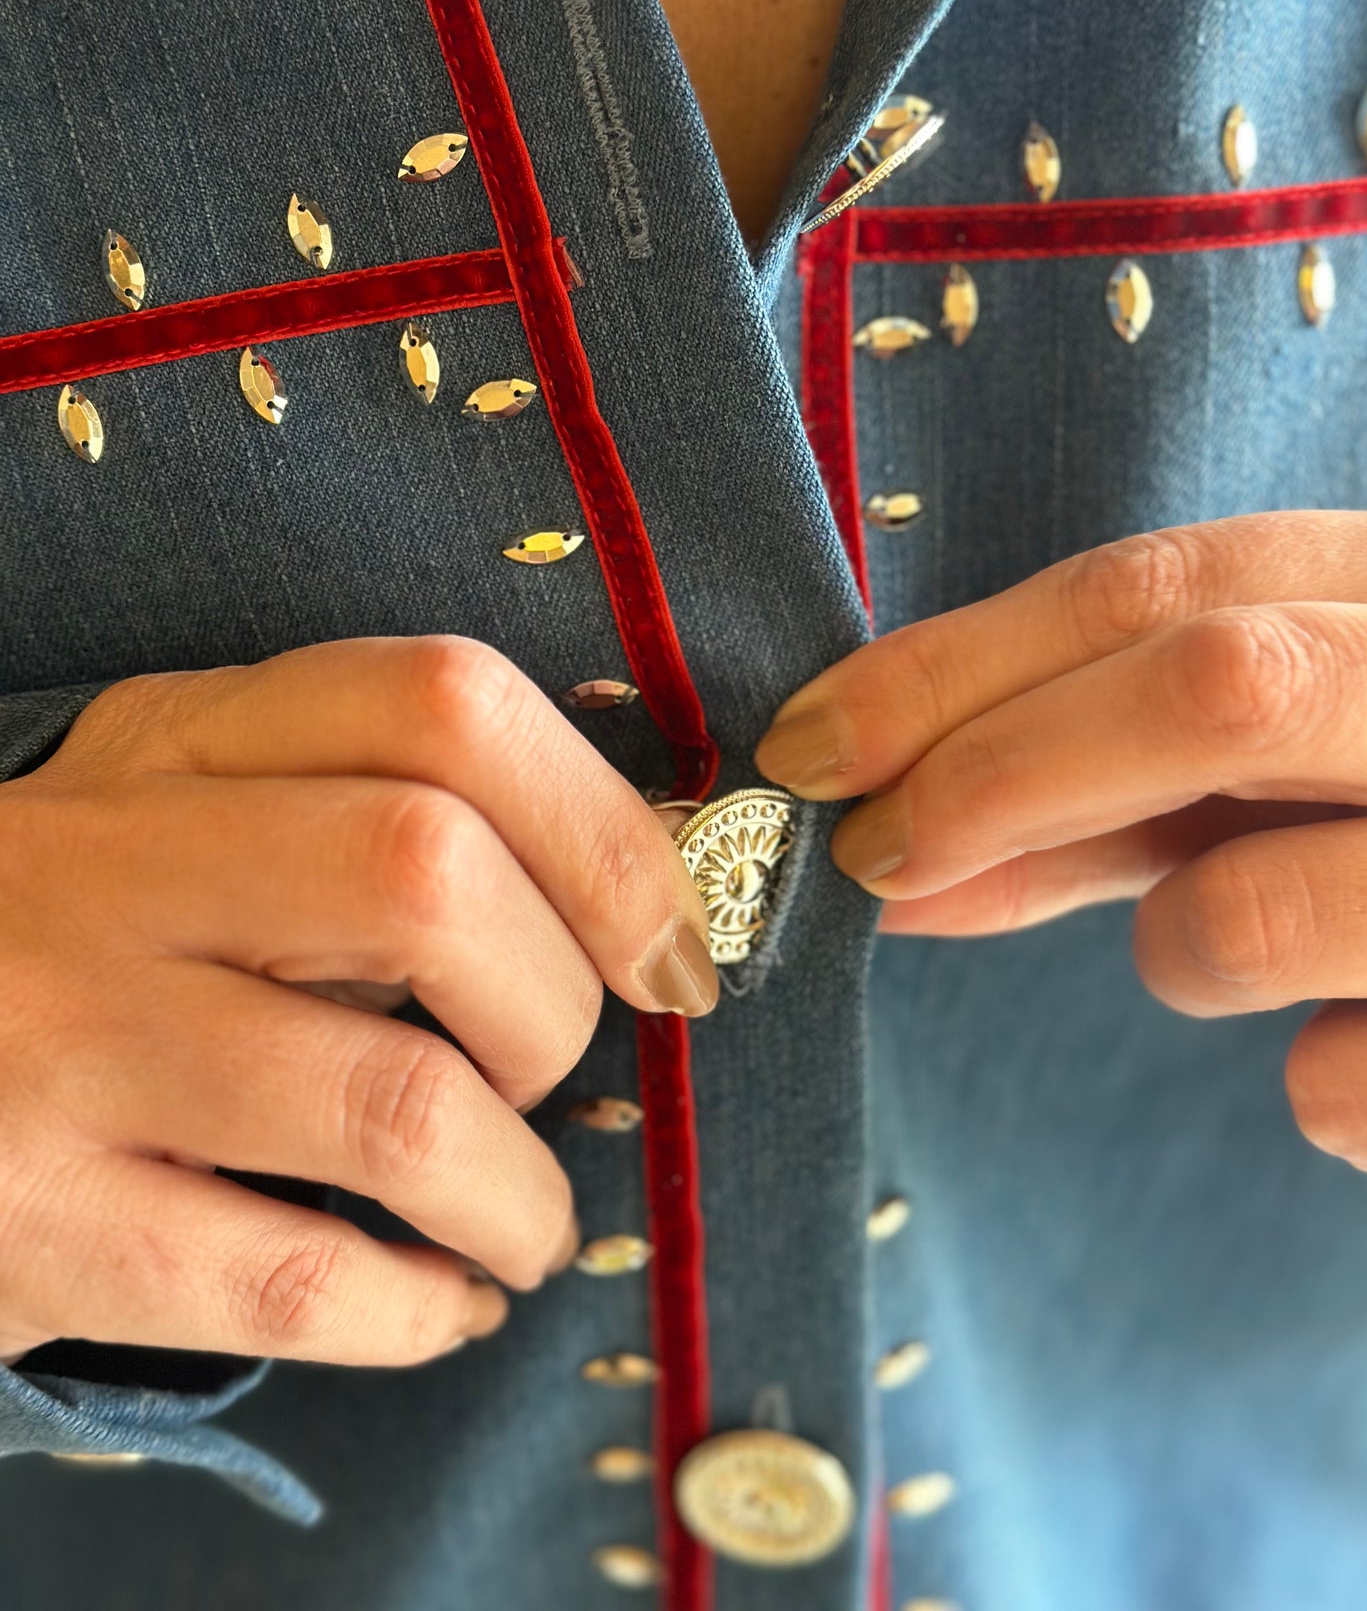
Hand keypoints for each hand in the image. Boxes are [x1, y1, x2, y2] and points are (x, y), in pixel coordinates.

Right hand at [0, 637, 713, 1364]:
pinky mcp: (28, 1226)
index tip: (663, 938)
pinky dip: (424, 1306)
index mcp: (175, 742)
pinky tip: (444, 1297)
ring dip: (515, 1191)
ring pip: (393, 1104)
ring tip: (517, 1218)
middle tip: (549, 1071)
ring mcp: (56, 1044)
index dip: (601, 824)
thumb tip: (642, 893)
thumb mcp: (180, 812)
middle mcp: (106, 865)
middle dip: (555, 1004)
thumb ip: (363, 807)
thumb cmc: (70, 936)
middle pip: (430, 875)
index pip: (436, 701)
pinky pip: (301, 1279)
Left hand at [757, 507, 1366, 1174]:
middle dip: (1004, 771)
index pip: (1171, 579)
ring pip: (1264, 905)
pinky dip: (1321, 1087)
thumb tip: (890, 855)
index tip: (806, 746)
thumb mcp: (1303, 769)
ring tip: (1219, 945)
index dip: (961, 663)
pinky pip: (1359, 1091)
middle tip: (877, 858)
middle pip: (1223, 683)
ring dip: (1178, 945)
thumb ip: (1108, 795)